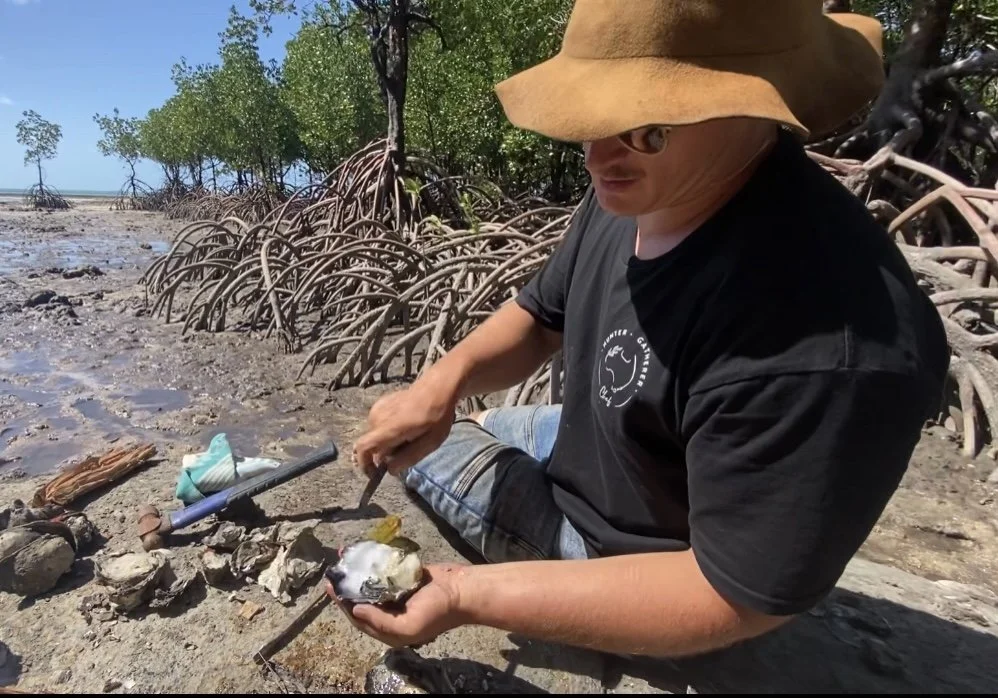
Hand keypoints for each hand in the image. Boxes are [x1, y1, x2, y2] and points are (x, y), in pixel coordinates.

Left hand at [326, 563, 468, 647]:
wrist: (462, 590)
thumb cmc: (437, 611)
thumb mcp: (409, 626)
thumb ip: (380, 622)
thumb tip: (355, 611)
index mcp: (389, 630)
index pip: (359, 619)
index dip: (342, 605)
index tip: (330, 587)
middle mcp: (390, 614)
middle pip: (362, 601)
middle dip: (346, 588)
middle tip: (333, 572)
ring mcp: (397, 596)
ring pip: (371, 586)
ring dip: (357, 574)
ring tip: (345, 559)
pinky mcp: (404, 580)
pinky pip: (384, 573)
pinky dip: (373, 564)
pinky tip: (364, 553)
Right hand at [352, 371, 460, 476]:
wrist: (437, 388)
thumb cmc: (437, 416)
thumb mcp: (430, 443)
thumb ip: (409, 458)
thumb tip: (390, 470)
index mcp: (390, 428)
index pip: (363, 448)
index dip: (365, 465)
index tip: (375, 474)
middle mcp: (378, 418)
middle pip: (372, 445)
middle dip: (383, 455)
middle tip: (405, 452)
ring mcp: (377, 409)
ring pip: (375, 436)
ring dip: (386, 443)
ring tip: (408, 438)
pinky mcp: (379, 404)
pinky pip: (377, 426)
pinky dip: (386, 432)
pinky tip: (404, 427)